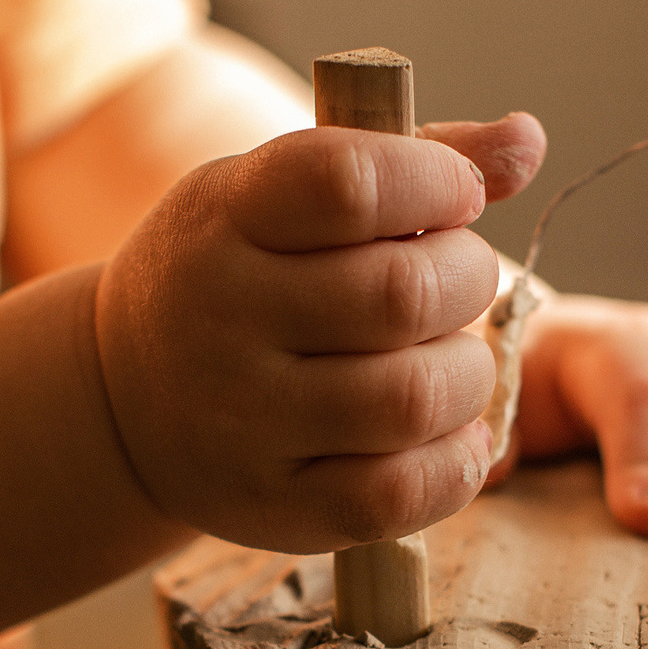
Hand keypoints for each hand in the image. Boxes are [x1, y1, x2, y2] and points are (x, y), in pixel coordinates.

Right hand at [93, 114, 547, 552]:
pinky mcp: (273, 508)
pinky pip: (396, 497)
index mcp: (225, 216)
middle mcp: (222, 317)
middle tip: (460, 282)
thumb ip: (407, 158)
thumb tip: (528, 140)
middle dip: (469, 278)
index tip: (452, 196)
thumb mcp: (283, 193)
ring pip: (413, 398)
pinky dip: (452, 461)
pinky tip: (446, 431)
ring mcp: (243, 422)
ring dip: (468, 372)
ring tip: (450, 358)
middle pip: (401, 295)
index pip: (348, 182)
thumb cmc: (236, 273)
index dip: (434, 182)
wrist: (119, 401)